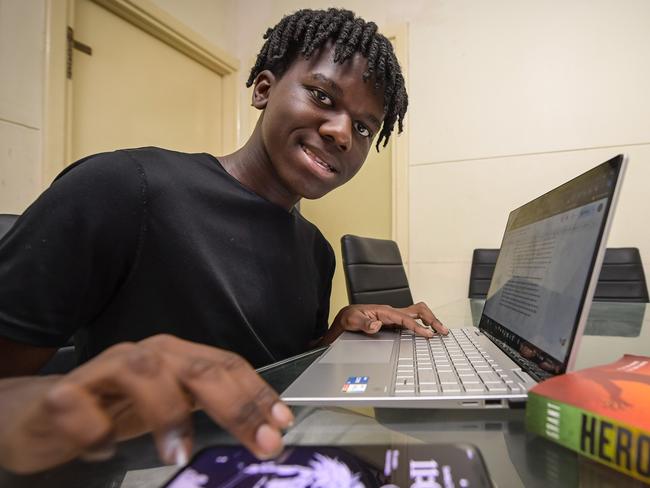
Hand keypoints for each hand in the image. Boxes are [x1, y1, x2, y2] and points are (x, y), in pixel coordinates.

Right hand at [0, 335, 293, 473]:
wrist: (44, 412)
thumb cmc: (114, 409)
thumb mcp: (170, 409)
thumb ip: (207, 408)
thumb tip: (262, 430)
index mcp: (176, 357)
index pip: (226, 366)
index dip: (256, 394)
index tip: (280, 424)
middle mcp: (146, 355)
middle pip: (198, 369)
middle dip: (235, 405)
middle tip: (259, 442)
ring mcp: (104, 369)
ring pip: (145, 373)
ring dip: (168, 414)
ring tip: (179, 453)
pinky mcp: (64, 393)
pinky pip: (83, 407)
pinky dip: (97, 433)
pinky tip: (104, 450)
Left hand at [325, 302, 447, 343]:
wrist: (345, 318)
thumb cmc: (349, 318)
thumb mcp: (353, 321)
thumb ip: (364, 324)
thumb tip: (376, 326)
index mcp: (385, 311)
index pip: (406, 319)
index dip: (418, 326)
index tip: (429, 334)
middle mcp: (392, 312)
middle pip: (418, 311)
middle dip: (432, 319)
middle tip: (443, 330)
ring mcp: (394, 316)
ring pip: (418, 314)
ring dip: (431, 320)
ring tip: (442, 330)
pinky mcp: (394, 321)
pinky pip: (413, 320)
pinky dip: (424, 324)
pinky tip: (429, 331)